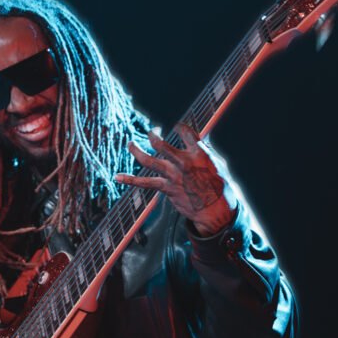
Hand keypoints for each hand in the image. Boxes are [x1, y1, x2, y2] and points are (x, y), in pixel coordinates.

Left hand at [117, 124, 237, 236]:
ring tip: (130, 144)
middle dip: (153, 135)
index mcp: (199, 152)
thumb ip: (203, 152)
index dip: (179, 127)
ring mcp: (173, 175)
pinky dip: (130, 179)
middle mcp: (183, 161)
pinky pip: (144, 183)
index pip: (184, 132)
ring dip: (136, 151)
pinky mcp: (167, 188)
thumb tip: (196, 142)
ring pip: (149, 160)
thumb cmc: (220, 187)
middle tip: (151, 132)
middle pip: (160, 144)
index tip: (177, 128)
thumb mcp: (217, 164)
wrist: (216, 210)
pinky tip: (117, 177)